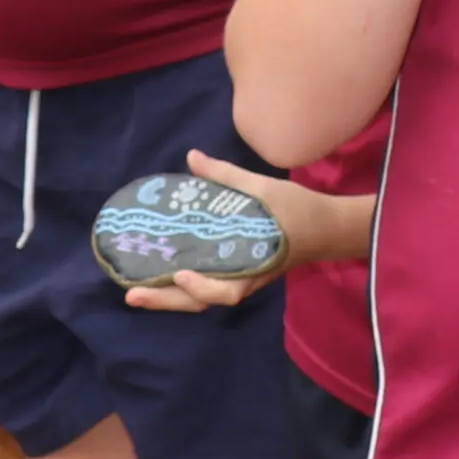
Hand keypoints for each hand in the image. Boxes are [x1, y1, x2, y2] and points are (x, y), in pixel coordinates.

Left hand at [121, 153, 367, 311]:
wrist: (327, 228)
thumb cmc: (297, 210)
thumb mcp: (263, 188)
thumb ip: (226, 175)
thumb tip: (192, 157)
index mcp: (253, 263)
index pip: (226, 290)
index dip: (202, 288)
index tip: (181, 274)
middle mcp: (244, 278)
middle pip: (204, 301)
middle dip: (167, 301)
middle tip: (131, 295)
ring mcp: (240, 279)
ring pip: (203, 299)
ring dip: (170, 298)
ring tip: (137, 292)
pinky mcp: (239, 274)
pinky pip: (208, 287)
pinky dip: (184, 288)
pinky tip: (162, 277)